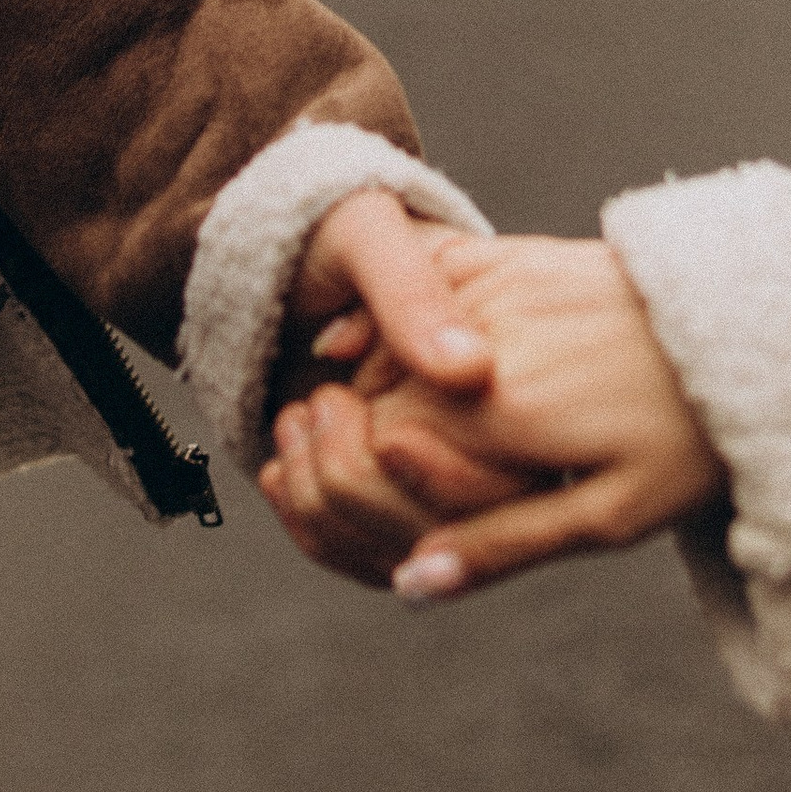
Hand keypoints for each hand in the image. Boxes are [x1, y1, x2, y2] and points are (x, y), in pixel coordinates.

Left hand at [258, 198, 528, 585]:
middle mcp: (494, 434)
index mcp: (509, 366)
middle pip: (439, 526)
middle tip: (308, 404)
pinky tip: (282, 474)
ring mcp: (449, 474)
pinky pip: (371, 560)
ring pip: (400, 554)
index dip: (394, 452)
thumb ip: (413, 293)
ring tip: (292, 421)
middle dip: (347, 480)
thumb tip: (466, 371)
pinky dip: (314, 529)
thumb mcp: (369, 238)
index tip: (329, 395)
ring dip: (322, 503)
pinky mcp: (403, 501)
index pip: (479, 464)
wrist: (294, 250)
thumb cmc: (334, 231)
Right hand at [364, 236, 725, 599]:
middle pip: (374, 397)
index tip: (403, 508)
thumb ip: (500, 546)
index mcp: (502, 409)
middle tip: (411, 475)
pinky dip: (402, 321)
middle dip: (369, 439)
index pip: (377, 453)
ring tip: (423, 426)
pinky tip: (416, 351)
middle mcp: (485, 339)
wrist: (755, 334)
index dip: (374, 491)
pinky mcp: (511, 256)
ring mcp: (496, 286)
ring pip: (390, 341)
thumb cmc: (688, 439)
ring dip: (381, 384)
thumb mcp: (608, 517)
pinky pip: (425, 285)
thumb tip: (411, 583)